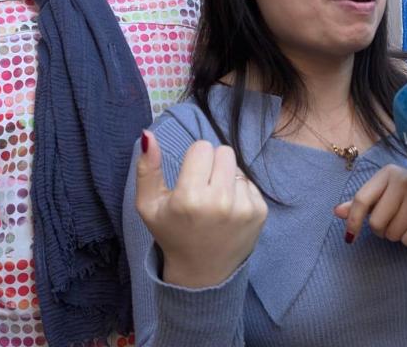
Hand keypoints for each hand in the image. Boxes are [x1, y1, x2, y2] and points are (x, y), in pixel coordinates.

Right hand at [134, 130, 266, 288]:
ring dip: (226, 178)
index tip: (189, 180)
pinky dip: (239, 192)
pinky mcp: (260, 212)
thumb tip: (148, 134)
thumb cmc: (172, 234)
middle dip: (212, 165)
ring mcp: (244, 207)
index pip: (202, 147)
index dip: (193, 160)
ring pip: (237, 166)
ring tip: (215, 202)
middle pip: (223, 151)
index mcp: (190, 197)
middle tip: (202, 189)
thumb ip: (147, 168)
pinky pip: (250, 183)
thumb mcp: (148, 205)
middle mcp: (220, 201)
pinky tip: (228, 211)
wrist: (202, 273)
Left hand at [335, 165, 406, 246]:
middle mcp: (405, 181)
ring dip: (395, 235)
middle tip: (390, 221)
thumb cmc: (403, 194)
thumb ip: (360, 202)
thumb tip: (337, 212)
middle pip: (376, 223)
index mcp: (388, 173)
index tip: (350, 237)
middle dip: (379, 229)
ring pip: (392, 234)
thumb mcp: (382, 191)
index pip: (361, 200)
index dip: (352, 221)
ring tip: (405, 221)